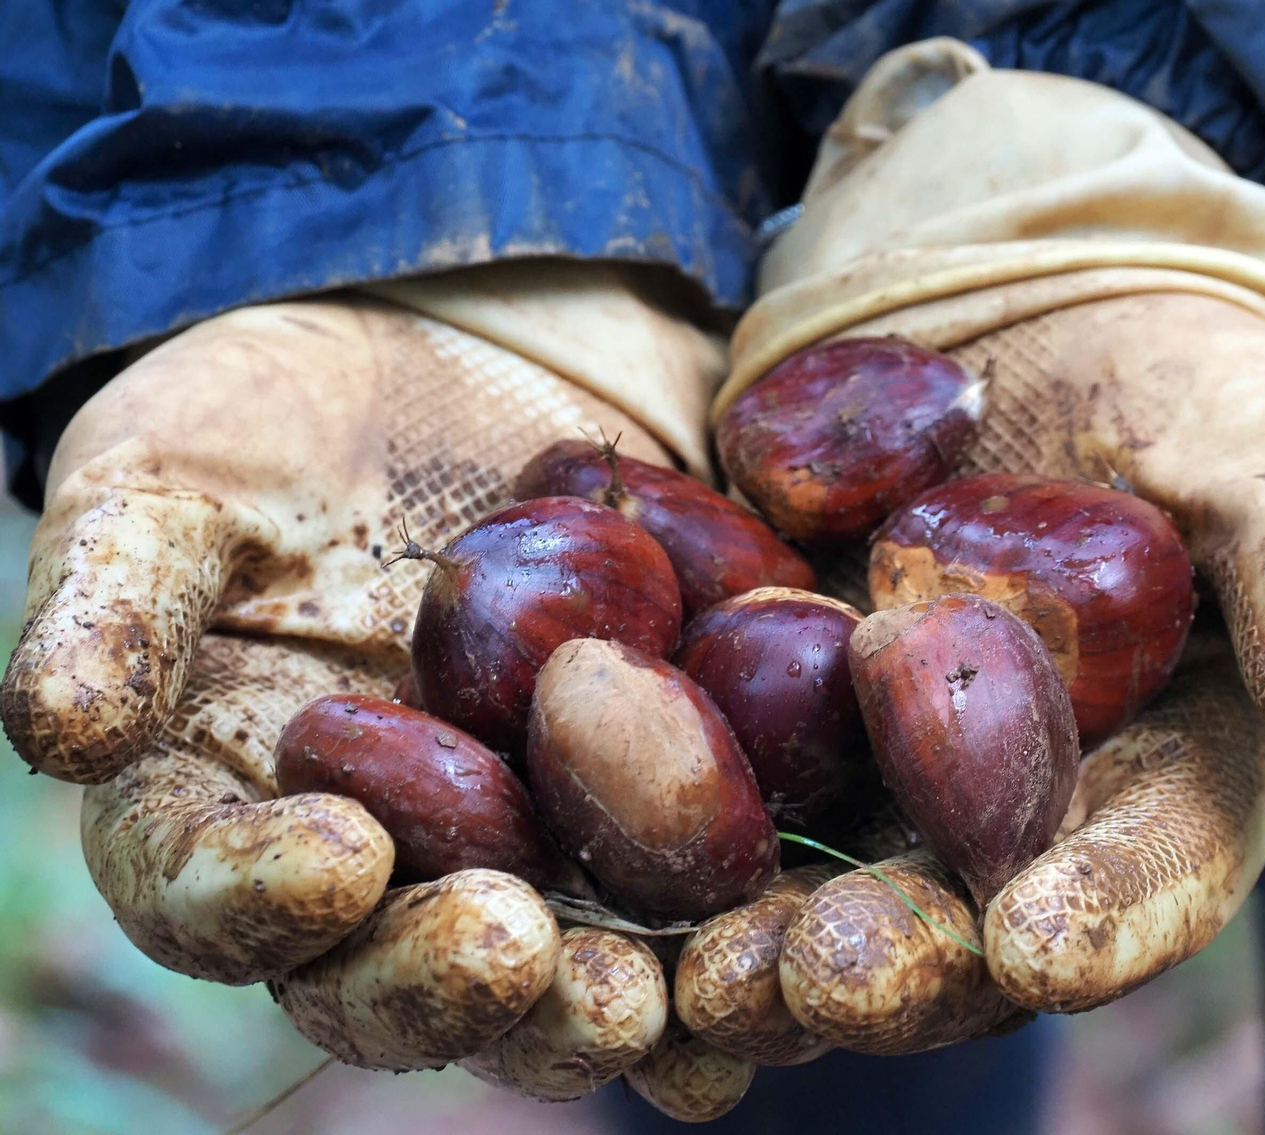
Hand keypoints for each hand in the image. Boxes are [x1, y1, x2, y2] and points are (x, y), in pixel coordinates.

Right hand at [0, 265, 733, 1083]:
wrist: (465, 353)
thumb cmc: (287, 411)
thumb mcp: (180, 478)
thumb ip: (118, 601)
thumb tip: (56, 724)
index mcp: (233, 803)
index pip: (209, 888)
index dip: (257, 893)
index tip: (335, 854)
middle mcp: (376, 857)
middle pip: (390, 967)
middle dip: (452, 980)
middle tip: (524, 958)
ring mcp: (516, 840)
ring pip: (546, 964)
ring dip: (598, 1001)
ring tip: (657, 1000)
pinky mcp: (644, 801)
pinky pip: (680, 889)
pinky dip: (721, 939)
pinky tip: (767, 967)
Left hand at [662, 39, 1264, 1070]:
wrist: (1023, 288)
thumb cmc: (1184, 371)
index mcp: (1159, 773)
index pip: (1151, 865)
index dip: (1104, 910)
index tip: (1041, 945)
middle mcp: (1011, 808)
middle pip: (959, 917)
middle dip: (893, 960)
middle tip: (812, 979)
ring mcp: (874, 767)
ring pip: (815, 882)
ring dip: (749, 938)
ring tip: (688, 965)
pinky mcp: (754, 705)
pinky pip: (693, 779)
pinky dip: (638, 828)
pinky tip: (571, 864)